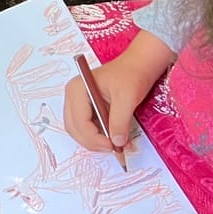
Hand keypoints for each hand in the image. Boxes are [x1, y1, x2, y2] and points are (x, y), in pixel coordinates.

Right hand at [63, 31, 173, 153]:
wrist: (140, 64)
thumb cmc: (132, 75)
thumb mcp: (127, 98)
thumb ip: (120, 121)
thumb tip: (117, 143)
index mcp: (77, 89)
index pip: (78, 122)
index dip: (94, 138)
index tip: (112, 147)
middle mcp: (73, 96)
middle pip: (74, 128)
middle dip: (93, 142)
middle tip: (113, 149)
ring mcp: (79, 102)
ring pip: (80, 130)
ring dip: (96, 141)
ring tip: (117, 145)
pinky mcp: (87, 107)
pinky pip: (88, 126)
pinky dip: (100, 136)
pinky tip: (115, 138)